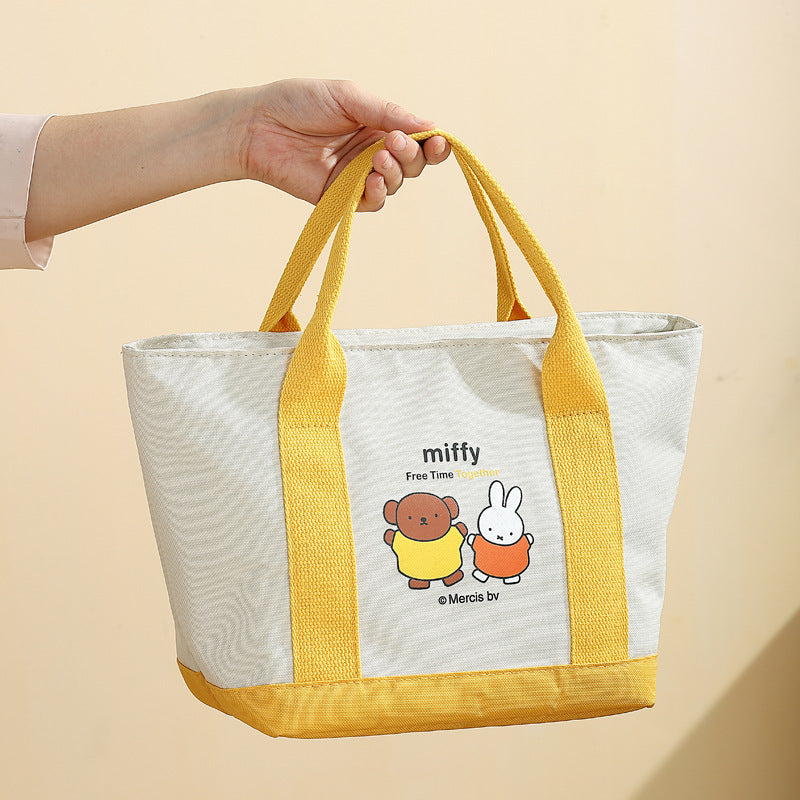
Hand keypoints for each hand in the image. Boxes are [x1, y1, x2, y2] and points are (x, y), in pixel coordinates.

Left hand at [232, 79, 451, 210]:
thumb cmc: (298, 103)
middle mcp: (372, 151)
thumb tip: (431, 126)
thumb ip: (389, 113)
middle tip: (393, 143)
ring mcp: (357, 176)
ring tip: (377, 159)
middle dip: (412, 155)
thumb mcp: (349, 98)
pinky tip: (372, 180)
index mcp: (377, 125)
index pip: (417, 139)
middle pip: (413, 164)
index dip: (433, 144)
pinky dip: (378, 193)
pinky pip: (372, 203)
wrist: (258, 126)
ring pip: (396, 184)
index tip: (439, 142)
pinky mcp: (341, 197)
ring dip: (395, 173)